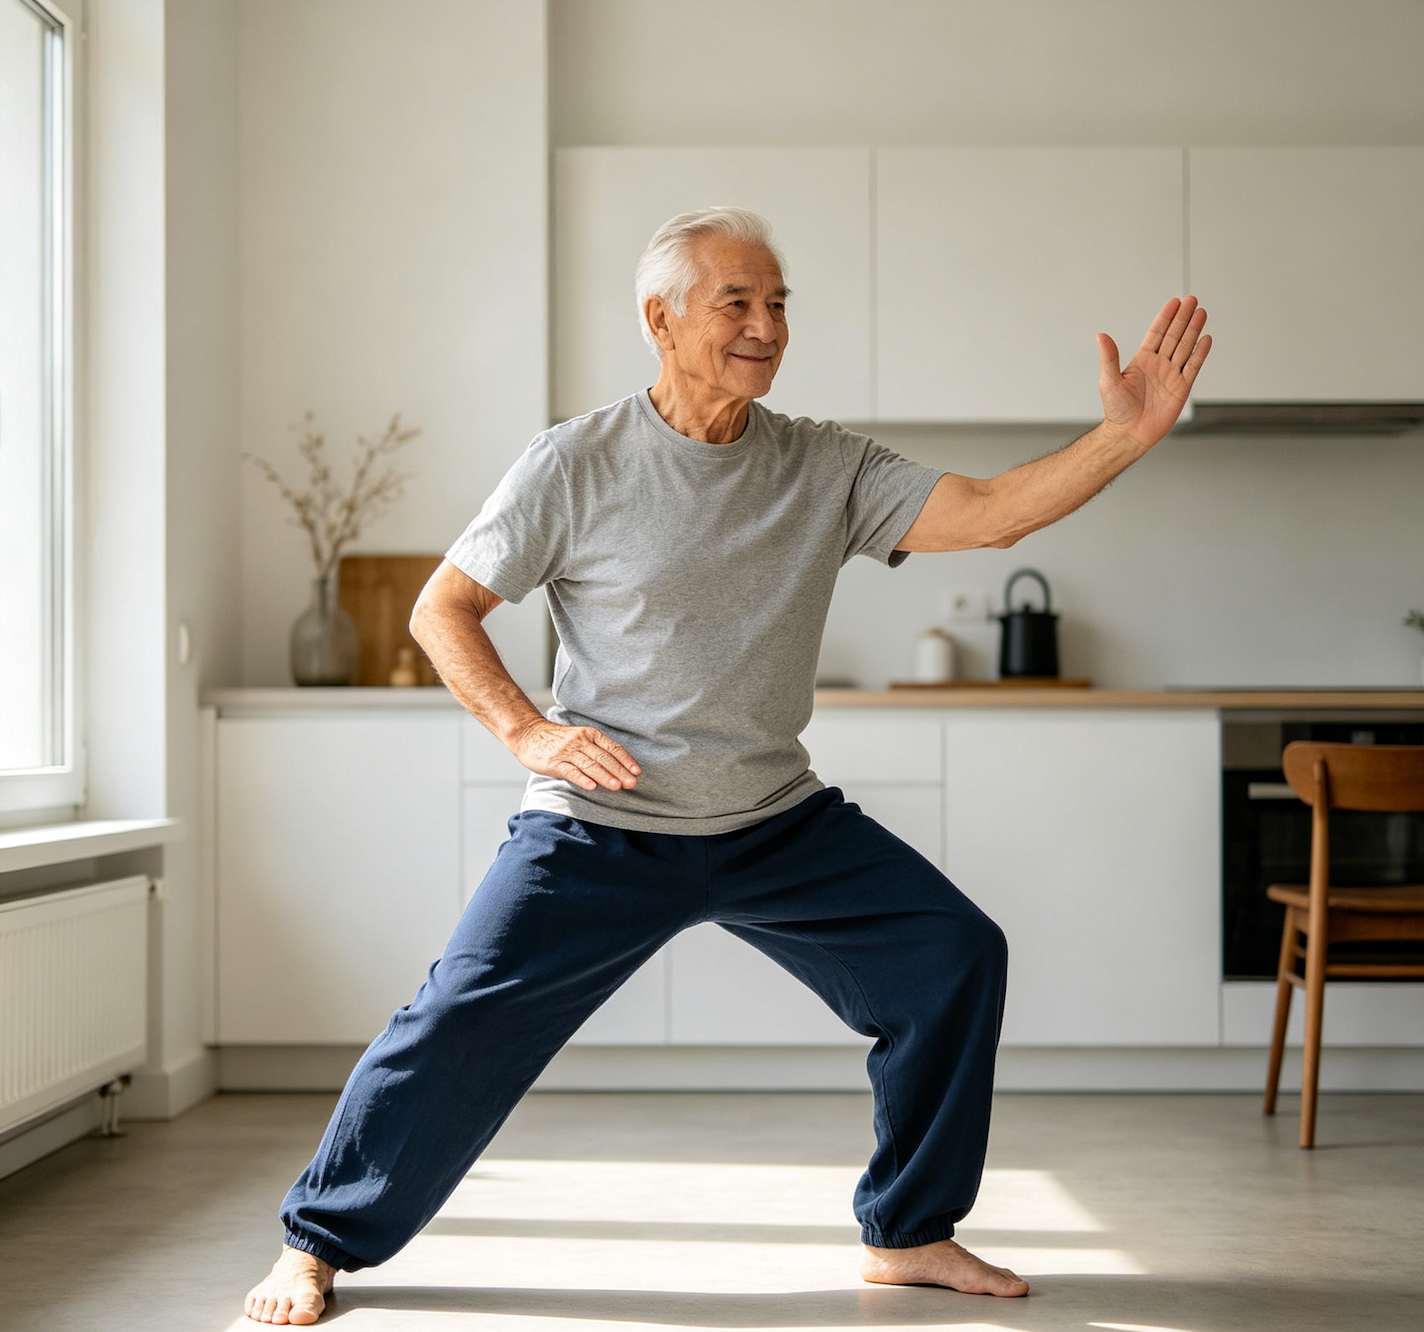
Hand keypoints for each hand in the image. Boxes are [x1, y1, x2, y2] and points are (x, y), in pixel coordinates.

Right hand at [511, 718, 640, 791]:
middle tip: (632, 784)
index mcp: (590, 734)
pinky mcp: (554, 762)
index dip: (626, 760)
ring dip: (605, 776)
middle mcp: (580, 741)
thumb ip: (596, 750)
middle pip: (604, 758)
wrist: (528, 734)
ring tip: (617, 786)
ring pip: (590, 765)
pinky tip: (592, 786)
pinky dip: (582, 779)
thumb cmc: (557, 740)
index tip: (637, 772)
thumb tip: (616, 768)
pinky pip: (571, 771)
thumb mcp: (580, 739)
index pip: (612, 748)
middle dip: (620, 771)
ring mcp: (567, 751)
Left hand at [1097, 296, 1211, 446]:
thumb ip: (1109, 358)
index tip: (1174, 302)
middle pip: (1174, 336)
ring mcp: (1171, 375)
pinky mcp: (1181, 388)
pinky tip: (1206, 339)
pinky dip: (1200, 353)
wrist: (1129, 434)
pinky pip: (1193, 367)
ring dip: (1193, 330)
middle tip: (1192, 300)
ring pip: (1185, 347)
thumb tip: (1101, 335)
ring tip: (1201, 312)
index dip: (1166, 317)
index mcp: (1142, 360)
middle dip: (1183, 318)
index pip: (1156, 333)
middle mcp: (1158, 365)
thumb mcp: (1108, 381)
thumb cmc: (1117, 410)